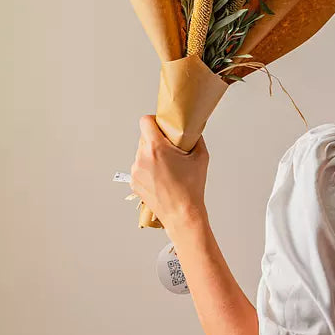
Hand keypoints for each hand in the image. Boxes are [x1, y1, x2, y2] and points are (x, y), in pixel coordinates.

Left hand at [130, 115, 209, 234]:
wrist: (182, 214)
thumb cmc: (192, 187)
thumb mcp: (201, 157)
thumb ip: (196, 138)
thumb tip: (192, 130)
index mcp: (156, 148)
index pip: (145, 121)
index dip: (154, 121)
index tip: (162, 126)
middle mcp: (141, 157)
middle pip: (144, 137)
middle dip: (156, 140)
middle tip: (171, 150)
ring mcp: (135, 171)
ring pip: (142, 153)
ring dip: (152, 155)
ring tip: (168, 167)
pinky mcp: (133, 182)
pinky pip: (140, 167)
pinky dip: (149, 169)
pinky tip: (162, 178)